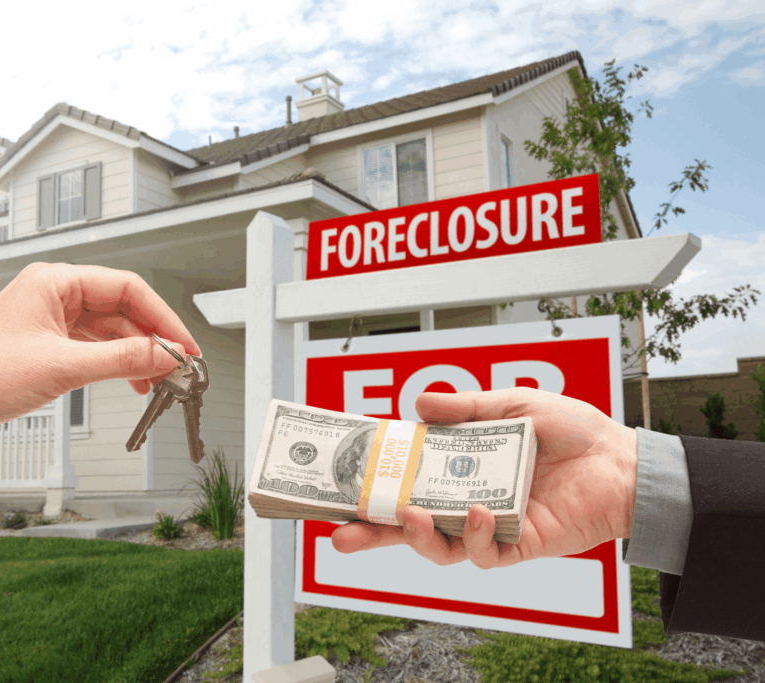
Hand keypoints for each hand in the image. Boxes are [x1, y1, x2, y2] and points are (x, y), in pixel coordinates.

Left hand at [0, 263, 199, 469]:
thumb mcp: (61, 367)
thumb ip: (121, 359)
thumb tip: (165, 354)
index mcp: (54, 282)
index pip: (126, 288)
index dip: (161, 317)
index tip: (184, 345)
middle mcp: (53, 297)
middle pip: (122, 309)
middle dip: (152, 338)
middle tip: (178, 365)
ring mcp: (49, 324)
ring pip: (110, 332)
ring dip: (136, 356)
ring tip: (157, 380)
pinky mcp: (46, 351)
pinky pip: (94, 351)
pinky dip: (116, 367)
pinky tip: (130, 383)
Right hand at [331, 388, 637, 568]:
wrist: (621, 460)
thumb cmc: (570, 431)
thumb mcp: (511, 405)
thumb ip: (465, 409)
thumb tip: (416, 406)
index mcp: (459, 466)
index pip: (405, 478)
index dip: (373, 483)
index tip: (341, 480)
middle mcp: (466, 499)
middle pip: (407, 523)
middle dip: (371, 531)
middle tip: (339, 532)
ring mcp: (490, 525)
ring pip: (438, 547)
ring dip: (416, 537)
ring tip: (408, 515)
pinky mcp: (517, 545)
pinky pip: (484, 553)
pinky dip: (475, 535)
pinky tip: (479, 512)